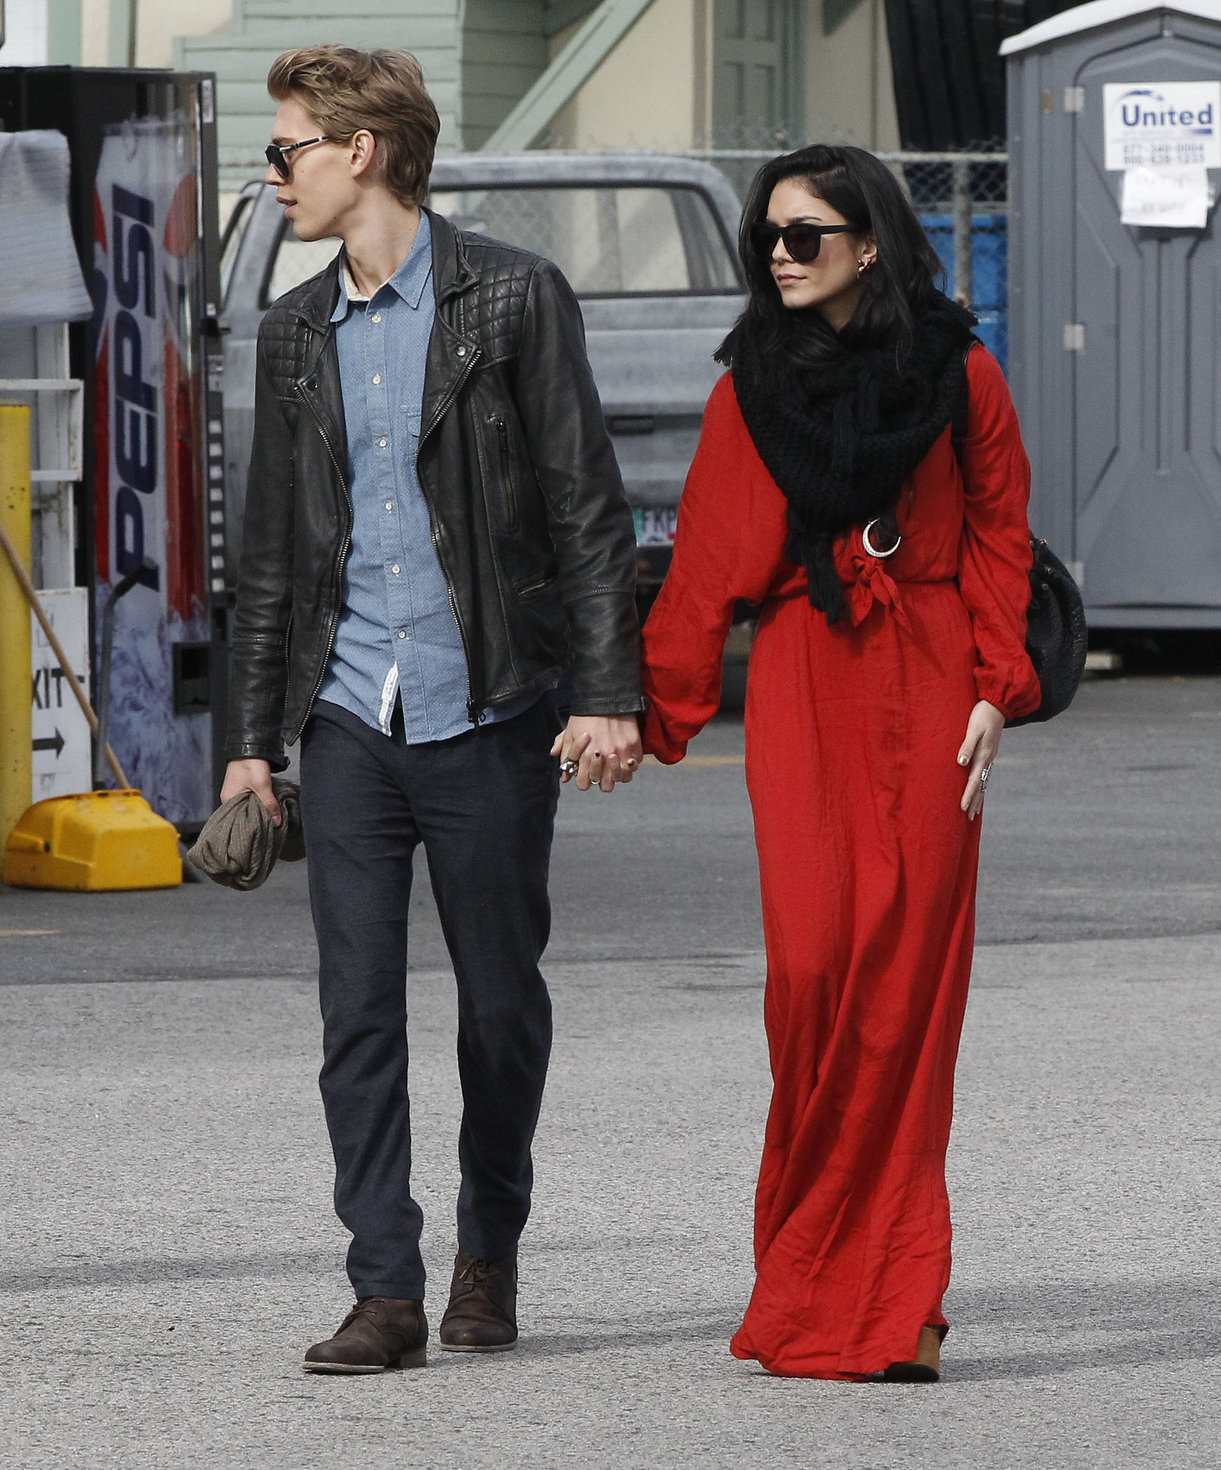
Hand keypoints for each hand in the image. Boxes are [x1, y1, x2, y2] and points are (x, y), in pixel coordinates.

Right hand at [220, 758, 280, 826]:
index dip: (252, 825)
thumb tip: (277, 821)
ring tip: (270, 817)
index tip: (265, 829)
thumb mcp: (262, 785)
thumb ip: (269, 803)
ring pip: (249, 807)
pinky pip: (251, 800)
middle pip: (244, 814)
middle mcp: (229, 798)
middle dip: (257, 818)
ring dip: (259, 810)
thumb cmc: (251, 763)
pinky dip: (259, 803)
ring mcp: (236, 793)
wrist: (251, 745)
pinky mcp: (243, 788)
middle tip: (270, 824)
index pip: (239, 820)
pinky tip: (267, 806)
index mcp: (228, 800)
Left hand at [550, 715, 642, 791]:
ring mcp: (622, 753)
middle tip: (601, 768)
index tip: (586, 773)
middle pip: (606, 786)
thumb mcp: (569, 734)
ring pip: (623, 778)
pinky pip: (635, 765)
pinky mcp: (634, 746)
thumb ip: (565, 756)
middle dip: (601, 778)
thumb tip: (564, 777)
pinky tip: (624, 756)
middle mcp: (605, 758)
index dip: (584, 780)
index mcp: (586, 757)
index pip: (584, 784)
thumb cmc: (585, 716)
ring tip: (614, 764)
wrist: (605, 698)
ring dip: (618, 773)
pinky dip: (630, 763)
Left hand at [957, 700, 1003, 820]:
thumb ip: (967, 746)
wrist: (997, 705)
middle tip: (969, 818)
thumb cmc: (982, 716)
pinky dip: (982, 785)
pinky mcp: (989, 753)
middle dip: (974, 801)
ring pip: (983, 781)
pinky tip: (980, 790)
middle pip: (980, 785)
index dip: (968, 795)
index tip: (962, 808)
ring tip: (975, 811)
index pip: (974, 780)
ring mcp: (990, 757)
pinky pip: (985, 774)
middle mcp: (988, 760)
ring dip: (979, 796)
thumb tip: (961, 763)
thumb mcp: (973, 729)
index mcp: (983, 755)